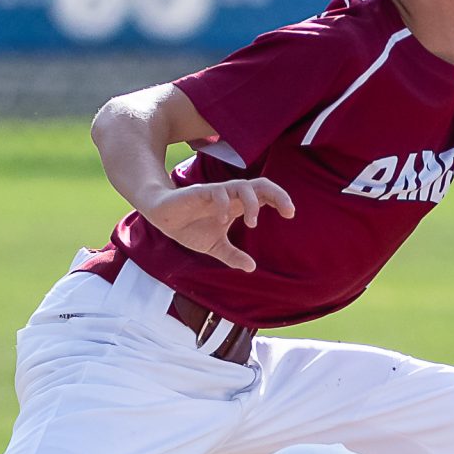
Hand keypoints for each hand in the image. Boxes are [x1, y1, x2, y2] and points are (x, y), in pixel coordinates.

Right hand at [141, 178, 294, 272]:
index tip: (291, 214)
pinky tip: (222, 220)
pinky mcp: (198, 193)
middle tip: (289, 211)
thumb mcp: (214, 246)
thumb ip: (232, 255)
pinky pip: (216, 193)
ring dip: (251, 203)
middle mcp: (230, 196)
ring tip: (253, 223)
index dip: (280, 200)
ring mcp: (215, 193)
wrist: (162, 217)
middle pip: (259, 185)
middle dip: (277, 194)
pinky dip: (223, 205)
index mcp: (237, 205)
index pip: (264, 195)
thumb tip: (252, 268)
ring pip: (241, 185)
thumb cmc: (190, 227)